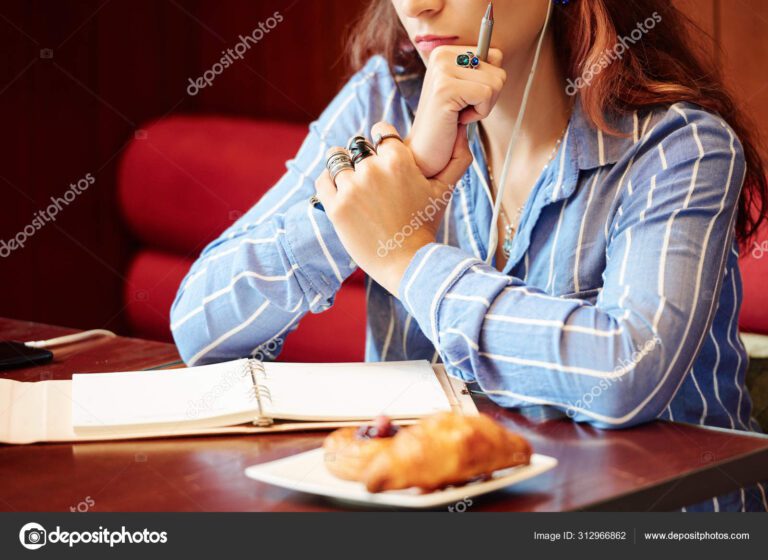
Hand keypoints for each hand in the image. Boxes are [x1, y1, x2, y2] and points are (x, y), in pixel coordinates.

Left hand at [316, 121, 472, 295]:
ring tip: (352, 185)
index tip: (382, 155)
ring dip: (342, 168)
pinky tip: (340, 193)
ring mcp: (352, 188)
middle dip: (362, 158)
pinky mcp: (336, 207)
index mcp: (399, 160)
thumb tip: (463, 130)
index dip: (381, 141)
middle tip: (370, 178)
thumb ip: (456, 158)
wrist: (407, 263)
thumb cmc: (425, 226)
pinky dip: (328, 184)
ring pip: (336, 159)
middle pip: (357, 145)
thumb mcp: (444, 191)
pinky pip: (323, 181)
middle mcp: (373, 169)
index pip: (381, 131)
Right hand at [405, 45, 505, 177]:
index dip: (489, 83)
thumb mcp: (466, 90)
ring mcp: (441, 70)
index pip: (495, 55)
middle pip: (498, 67)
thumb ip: (480, 70)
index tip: (466, 98)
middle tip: (463, 109)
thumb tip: (497, 55)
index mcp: (446, 52)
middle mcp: (441, 55)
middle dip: (488, 96)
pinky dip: (479, 113)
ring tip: (459, 114)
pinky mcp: (445, 88)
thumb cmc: (447, 125)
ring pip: (496, 82)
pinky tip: (458, 119)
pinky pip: (487, 94)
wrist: (423, 153)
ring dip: (483, 106)